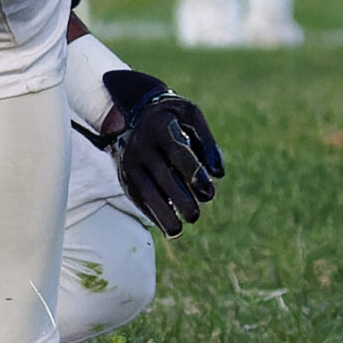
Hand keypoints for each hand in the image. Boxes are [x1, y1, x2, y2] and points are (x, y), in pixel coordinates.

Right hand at [91, 68, 225, 237]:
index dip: (194, 174)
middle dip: (179, 199)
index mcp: (161, 127)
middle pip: (161, 176)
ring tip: (178, 231)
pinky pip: (136, 197)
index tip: (209, 194)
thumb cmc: (171, 115)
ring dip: (161, 213)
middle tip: (195, 216)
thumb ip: (207, 142)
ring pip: (145, 191)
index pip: (178, 153)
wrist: (133, 111)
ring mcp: (129, 162)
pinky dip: (151, 212)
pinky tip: (166, 225)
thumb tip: (218, 174)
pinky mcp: (124, 176)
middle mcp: (142, 146)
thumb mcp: (191, 115)